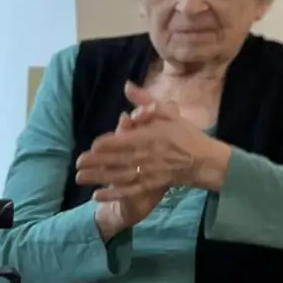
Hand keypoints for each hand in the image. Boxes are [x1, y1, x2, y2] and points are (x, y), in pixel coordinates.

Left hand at [75, 83, 230, 206]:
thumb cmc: (185, 135)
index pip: (126, 141)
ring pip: (119, 176)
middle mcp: (147, 156)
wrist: (204, 160)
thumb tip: (127, 86)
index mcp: (151, 137)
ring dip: (99, 177)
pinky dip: (113, 194)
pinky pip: (129, 191)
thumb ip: (146, 101)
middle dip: (96, 162)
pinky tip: (97, 196)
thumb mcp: (168, 113)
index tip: (94, 145)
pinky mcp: (150, 185)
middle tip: (78, 162)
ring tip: (80, 177)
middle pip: (118, 159)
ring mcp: (149, 173)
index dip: (109, 144)